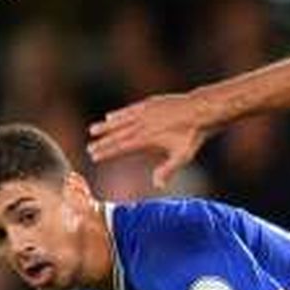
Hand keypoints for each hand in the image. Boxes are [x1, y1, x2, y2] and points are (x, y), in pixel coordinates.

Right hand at [88, 94, 210, 188]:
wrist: (201, 109)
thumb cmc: (192, 134)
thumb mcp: (182, 156)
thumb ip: (167, 170)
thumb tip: (157, 185)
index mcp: (146, 138)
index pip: (121, 146)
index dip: (106, 151)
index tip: (94, 156)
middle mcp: (142, 123)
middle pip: (117, 134)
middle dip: (102, 141)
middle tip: (88, 147)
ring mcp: (145, 111)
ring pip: (120, 120)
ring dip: (106, 126)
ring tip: (94, 130)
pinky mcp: (151, 103)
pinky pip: (130, 109)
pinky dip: (119, 114)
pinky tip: (112, 116)